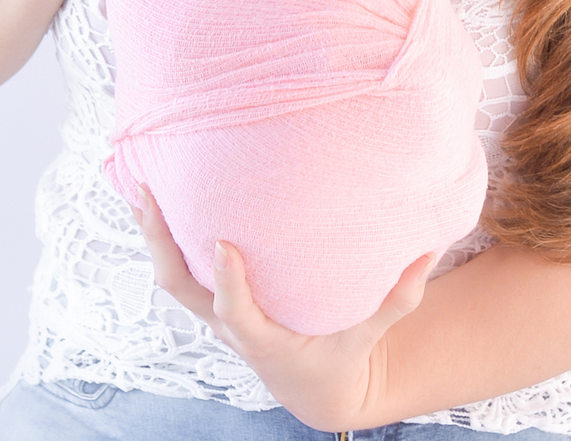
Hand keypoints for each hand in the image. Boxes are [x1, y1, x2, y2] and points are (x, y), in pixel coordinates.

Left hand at [132, 189, 432, 432]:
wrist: (312, 388)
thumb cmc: (340, 356)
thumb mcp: (370, 334)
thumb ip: (397, 298)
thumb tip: (427, 251)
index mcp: (264, 339)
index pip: (236, 312)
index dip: (226, 280)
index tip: (222, 243)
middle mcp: (230, 326)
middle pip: (181, 288)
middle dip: (162, 243)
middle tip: (149, 194)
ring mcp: (216, 314)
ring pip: (172, 277)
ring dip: (154, 234)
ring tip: (143, 183)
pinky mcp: (213, 301)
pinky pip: (180, 270)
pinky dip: (166, 236)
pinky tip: (160, 196)